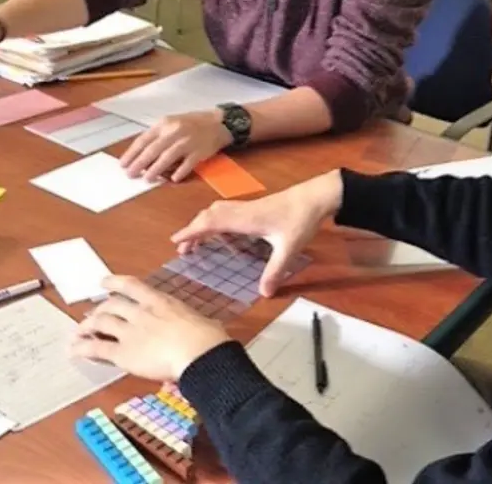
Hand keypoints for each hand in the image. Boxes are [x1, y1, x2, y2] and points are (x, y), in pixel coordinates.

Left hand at [71, 275, 230, 381]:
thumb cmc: (208, 338)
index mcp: (160, 302)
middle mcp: (141, 312)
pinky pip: (97, 349)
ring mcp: (130, 332)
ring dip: (87, 327)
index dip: (114, 282)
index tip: (103, 282)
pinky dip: (82, 348)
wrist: (199, 354)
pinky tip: (74, 350)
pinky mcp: (124, 353)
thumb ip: (192, 323)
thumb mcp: (201, 322)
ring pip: (100, 323)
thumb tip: (207, 329)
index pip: (132, 286)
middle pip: (111, 305)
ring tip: (79, 332)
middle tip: (93, 316)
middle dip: (99, 310)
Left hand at [120, 111, 232, 182]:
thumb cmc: (192, 124)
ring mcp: (188, 141)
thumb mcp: (172, 123)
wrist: (218, 123)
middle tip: (130, 174)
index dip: (132, 153)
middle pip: (153, 149)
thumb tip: (142, 156)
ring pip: (168, 156)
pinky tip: (173, 179)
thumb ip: (158, 137)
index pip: (144, 140)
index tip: (123, 164)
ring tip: (147, 178)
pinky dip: (180, 171)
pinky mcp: (200, 151)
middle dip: (139, 163)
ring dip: (156, 169)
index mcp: (164, 124)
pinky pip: (188, 163)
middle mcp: (175, 131)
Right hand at [170, 170, 342, 296]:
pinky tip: (222, 233)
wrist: (316, 196)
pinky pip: (227, 212)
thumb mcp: (289, 248)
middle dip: (193, 231)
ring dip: (203, 224)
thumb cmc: (301, 218)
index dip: (191, 231)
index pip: (210, 223)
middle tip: (183, 249)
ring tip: (197, 242)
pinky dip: (216, 220)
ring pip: (217, 211)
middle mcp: (242, 211)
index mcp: (245, 219)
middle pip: (208, 216)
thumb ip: (275, 271)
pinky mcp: (255, 207)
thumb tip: (264, 294)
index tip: (175, 241)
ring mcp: (248, 207)